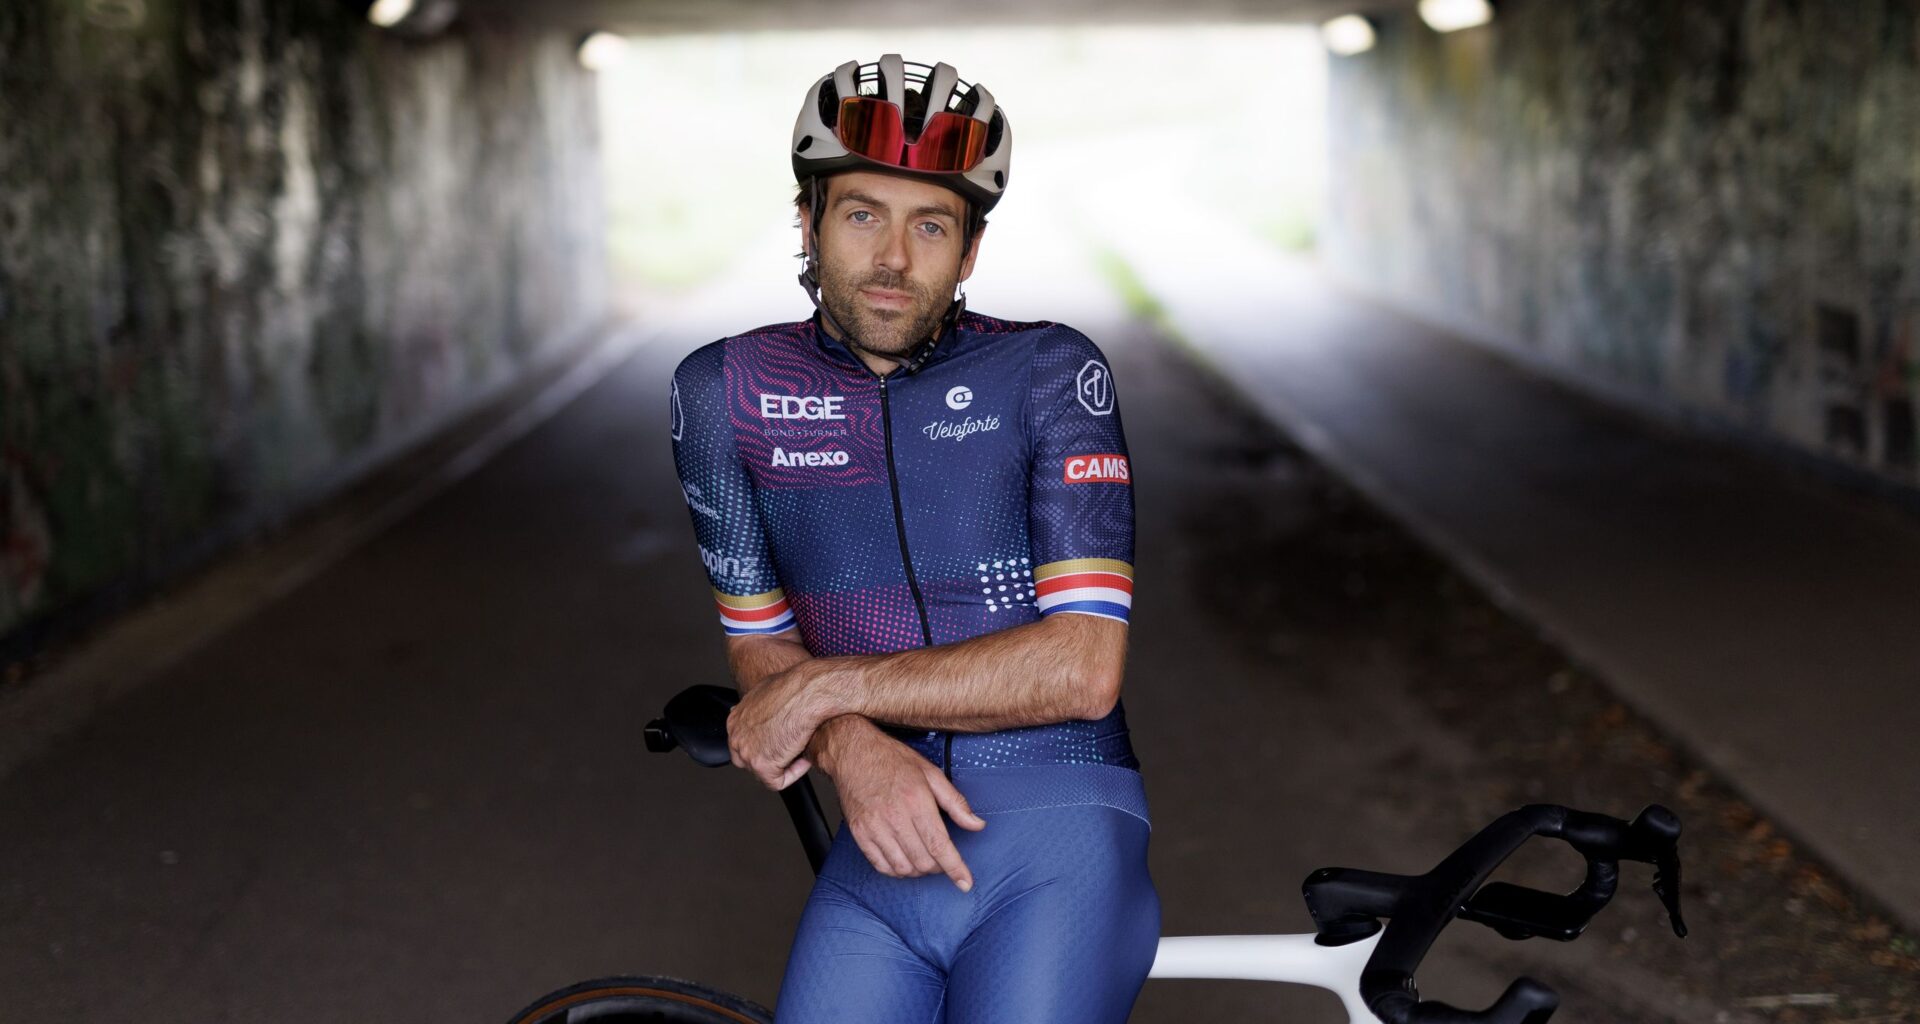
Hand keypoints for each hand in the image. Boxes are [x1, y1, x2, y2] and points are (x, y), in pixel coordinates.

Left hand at [727, 661, 840, 789]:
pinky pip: (777, 782)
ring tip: (801, 752)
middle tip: (790, 751)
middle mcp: (736, 737)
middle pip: (749, 761)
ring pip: (763, 773)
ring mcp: (747, 753)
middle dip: (770, 758)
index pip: (743, 744)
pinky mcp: (762, 766)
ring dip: (784, 765)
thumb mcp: (766, 691)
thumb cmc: (794, 688)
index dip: (764, 746)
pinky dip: (793, 774)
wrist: (806, 694)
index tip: (781, 742)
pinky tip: (805, 760)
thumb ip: (758, 706)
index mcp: (734, 721)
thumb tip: (764, 711)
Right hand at [829, 726, 986, 891]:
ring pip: (903, 868)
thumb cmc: (893, 760)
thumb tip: (977, 825)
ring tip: (923, 859)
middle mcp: (894, 817)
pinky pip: (881, 866)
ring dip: (918, 871)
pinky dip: (896, 870)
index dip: (955, 868)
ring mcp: (874, 827)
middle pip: (923, 861)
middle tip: (942, 859)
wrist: (853, 753)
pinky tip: (904, 860)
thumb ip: (956, 802)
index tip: (966, 884)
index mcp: (916, 801)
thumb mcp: (931, 773)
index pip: (939, 846)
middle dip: (938, 868)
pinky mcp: (859, 834)